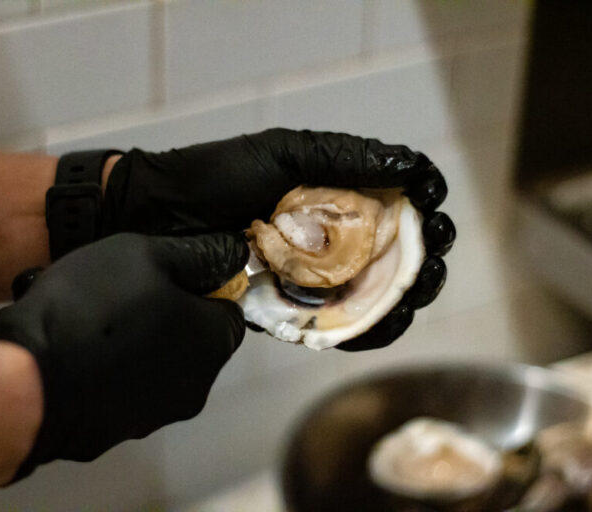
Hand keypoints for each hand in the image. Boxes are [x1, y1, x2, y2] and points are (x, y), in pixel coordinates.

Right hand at [0, 232, 247, 478]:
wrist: (26, 383)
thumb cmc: (96, 307)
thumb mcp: (147, 254)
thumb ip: (198, 255)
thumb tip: (233, 254)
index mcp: (214, 343)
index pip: (229, 309)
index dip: (202, 286)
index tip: (165, 272)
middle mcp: (197, 387)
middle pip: (191, 338)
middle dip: (163, 312)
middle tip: (118, 289)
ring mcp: (156, 415)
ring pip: (153, 363)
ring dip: (131, 339)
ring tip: (84, 314)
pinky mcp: (115, 432)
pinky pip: (119, 387)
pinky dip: (106, 368)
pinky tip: (71, 347)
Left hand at [102, 128, 454, 350]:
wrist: (158, 219)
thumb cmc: (217, 177)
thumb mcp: (284, 154)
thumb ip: (343, 158)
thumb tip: (409, 164)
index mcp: (337, 191)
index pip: (399, 200)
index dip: (425, 201)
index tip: (431, 202)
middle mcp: (335, 233)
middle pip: (400, 249)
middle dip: (427, 251)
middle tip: (432, 251)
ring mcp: (318, 273)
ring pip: (381, 292)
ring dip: (409, 295)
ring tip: (417, 292)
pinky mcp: (297, 307)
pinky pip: (344, 324)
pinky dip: (371, 329)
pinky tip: (388, 322)